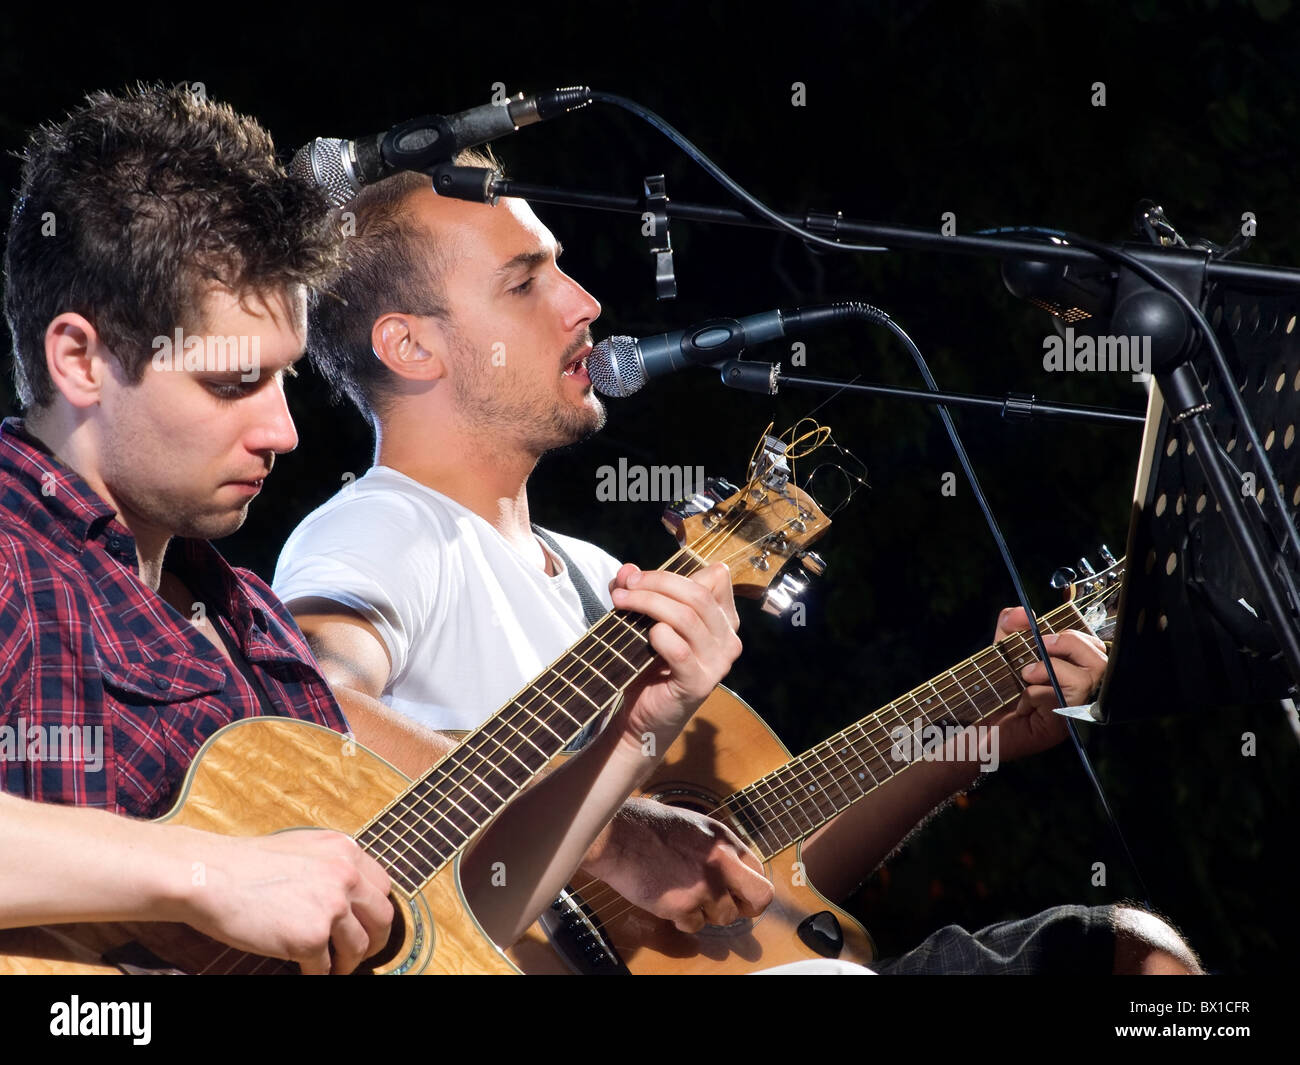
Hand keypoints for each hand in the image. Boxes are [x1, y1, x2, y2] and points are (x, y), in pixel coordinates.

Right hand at [181, 828, 392, 974]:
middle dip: (375, 940)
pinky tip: (308, 972)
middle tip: (361, 953)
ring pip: (359, 947)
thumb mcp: (302, 847)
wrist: (210, 876)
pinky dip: (318, 974)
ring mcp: (331, 907)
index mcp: (345, 850)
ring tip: (335, 968)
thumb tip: (348, 893)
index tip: (369, 924)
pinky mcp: (310, 938)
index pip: (382, 886)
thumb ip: (330, 865)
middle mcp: (345, 876)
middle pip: (383, 918)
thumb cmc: (246, 864)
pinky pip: (325, 967)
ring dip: (348, 962)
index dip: (376, 910)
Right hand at [581, 798, 772, 931]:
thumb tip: (734, 872)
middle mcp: (721, 864)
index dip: (749, 886)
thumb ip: (718, 849)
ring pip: (724, 917)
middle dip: (748, 908)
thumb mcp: (696, 827)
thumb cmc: (650, 827)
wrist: (617, 836)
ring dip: (707, 913)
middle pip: (759, 898)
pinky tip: (669, 901)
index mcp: (725, 840)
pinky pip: (695, 926)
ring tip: (685, 896)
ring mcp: (703, 887)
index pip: (759, 871)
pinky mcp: (682, 906)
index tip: (739, 893)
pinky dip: (683, 919)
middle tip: (732, 909)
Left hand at [608, 563, 741, 748]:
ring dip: (649, 603)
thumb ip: (637, 593)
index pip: (716, 577)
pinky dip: (660, 637)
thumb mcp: (644, 621)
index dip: (676, 572)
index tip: (638, 578)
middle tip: (626, 587)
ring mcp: (718, 663)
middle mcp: (728, 639)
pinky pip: (680, 650)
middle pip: (698, 593)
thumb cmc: (648, 666)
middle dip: (657, 583)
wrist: (642, 718)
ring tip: (620, 603)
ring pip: (687, 617)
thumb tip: (626, 570)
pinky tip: (646, 636)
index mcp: (723, 619)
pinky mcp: (699, 684)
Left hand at [989, 607, 1108, 761]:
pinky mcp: (1059, 726)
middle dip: (1070, 643)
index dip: (1076, 634)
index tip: (1044, 634)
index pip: (1095, 648)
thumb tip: (1023, 613)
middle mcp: (1079, 693)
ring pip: (1087, 680)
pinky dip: (1035, 692)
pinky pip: (1057, 699)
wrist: (975, 727)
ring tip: (1027, 674)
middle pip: (1100, 661)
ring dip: (1052, 668)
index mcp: (1072, 671)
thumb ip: (1012, 626)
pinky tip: (1023, 701)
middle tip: (1039, 646)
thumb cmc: (994, 691)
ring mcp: (1072, 711)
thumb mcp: (1002, 650)